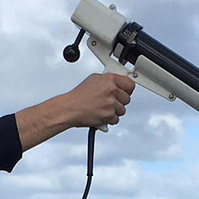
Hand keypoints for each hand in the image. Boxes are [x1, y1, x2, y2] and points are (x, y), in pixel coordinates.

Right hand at [15, 73, 133, 149]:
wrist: (69, 109)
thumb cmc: (78, 96)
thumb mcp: (94, 80)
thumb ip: (108, 81)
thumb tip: (118, 83)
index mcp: (109, 79)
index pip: (130, 84)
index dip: (127, 89)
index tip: (125, 91)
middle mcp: (111, 90)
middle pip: (127, 99)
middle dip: (119, 101)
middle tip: (109, 102)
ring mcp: (110, 104)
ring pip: (122, 110)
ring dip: (114, 111)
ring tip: (102, 108)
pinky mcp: (108, 116)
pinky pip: (116, 119)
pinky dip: (109, 119)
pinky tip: (100, 114)